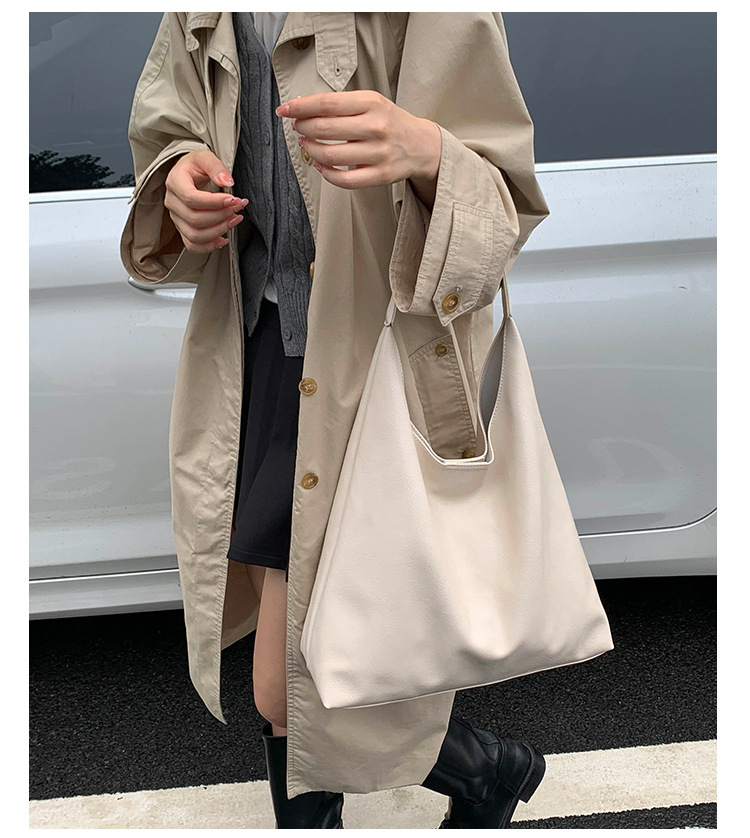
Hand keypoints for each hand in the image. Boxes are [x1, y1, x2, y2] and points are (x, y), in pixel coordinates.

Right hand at [164, 149, 247, 253]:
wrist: (189, 174)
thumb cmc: (196, 166)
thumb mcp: (205, 157)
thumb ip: (216, 167)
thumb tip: (227, 182)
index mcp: (174, 182)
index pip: (191, 198)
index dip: (214, 202)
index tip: (233, 199)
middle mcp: (171, 202)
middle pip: (194, 219)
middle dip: (221, 216)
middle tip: (238, 208)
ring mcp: (176, 218)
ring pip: (194, 235)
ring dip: (219, 231)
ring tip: (235, 220)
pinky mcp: (182, 229)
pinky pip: (192, 246)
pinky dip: (209, 246)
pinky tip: (224, 238)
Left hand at [277, 91, 440, 206]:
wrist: (421, 145)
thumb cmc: (390, 122)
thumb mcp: (371, 102)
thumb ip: (342, 105)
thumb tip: (303, 109)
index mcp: (372, 103)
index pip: (327, 103)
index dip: (301, 107)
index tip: (285, 110)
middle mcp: (377, 127)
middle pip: (325, 128)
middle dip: (303, 128)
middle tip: (297, 127)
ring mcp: (379, 153)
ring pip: (331, 155)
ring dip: (311, 150)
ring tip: (307, 145)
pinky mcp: (380, 175)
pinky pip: (344, 180)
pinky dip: (326, 173)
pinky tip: (321, 165)